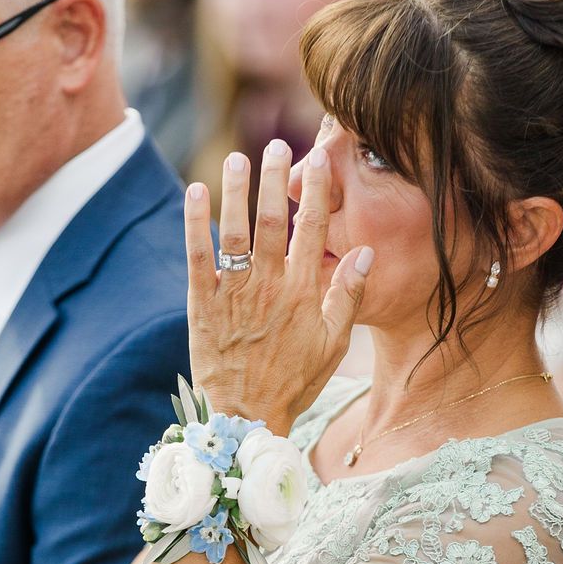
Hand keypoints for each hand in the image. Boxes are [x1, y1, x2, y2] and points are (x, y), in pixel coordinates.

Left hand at [185, 142, 373, 433]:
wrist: (246, 416)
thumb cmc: (294, 381)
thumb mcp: (333, 344)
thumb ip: (348, 296)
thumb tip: (367, 253)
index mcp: (303, 293)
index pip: (313, 230)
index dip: (316, 192)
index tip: (317, 160)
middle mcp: (269, 287)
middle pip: (272, 221)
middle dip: (274, 180)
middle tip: (274, 147)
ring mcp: (234, 294)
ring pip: (235, 231)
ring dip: (236, 191)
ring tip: (237, 158)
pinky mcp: (203, 304)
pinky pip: (198, 256)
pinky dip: (195, 223)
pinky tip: (195, 191)